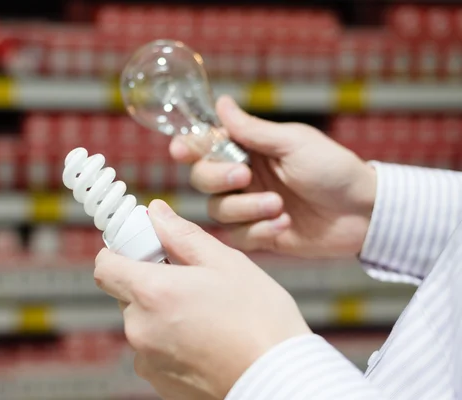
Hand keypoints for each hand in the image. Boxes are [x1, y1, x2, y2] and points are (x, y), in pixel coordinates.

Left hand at [94, 200, 310, 399]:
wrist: (280, 379)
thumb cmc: (260, 321)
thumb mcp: (225, 263)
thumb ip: (182, 235)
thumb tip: (156, 213)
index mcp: (153, 292)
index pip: (105, 265)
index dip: (122, 251)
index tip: (146, 248)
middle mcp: (141, 328)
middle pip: (126, 292)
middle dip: (151, 281)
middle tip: (189, 280)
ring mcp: (148, 359)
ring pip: (143, 321)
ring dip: (162, 312)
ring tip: (204, 313)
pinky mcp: (159, 382)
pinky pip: (154, 349)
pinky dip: (171, 340)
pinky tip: (204, 338)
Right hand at [170, 96, 376, 257]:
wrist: (363, 213)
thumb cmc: (333, 169)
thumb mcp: (294, 143)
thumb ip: (253, 130)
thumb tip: (222, 102)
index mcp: (249, 150)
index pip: (206, 147)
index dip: (189, 148)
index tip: (181, 150)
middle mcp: (243, 179)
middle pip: (201, 180)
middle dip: (218, 179)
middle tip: (245, 177)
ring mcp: (249, 208)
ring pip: (217, 211)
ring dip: (246, 209)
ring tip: (279, 206)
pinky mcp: (259, 236)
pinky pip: (237, 237)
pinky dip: (259, 232)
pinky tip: (284, 225)